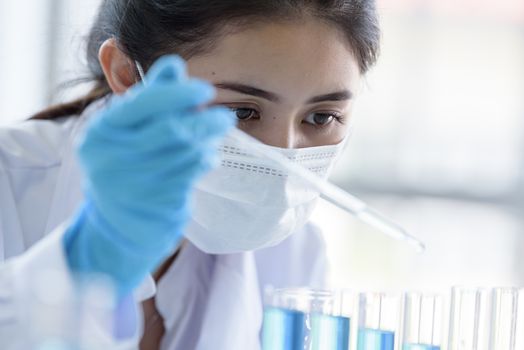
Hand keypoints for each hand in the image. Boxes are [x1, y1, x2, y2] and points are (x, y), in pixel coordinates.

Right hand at [64, 55, 234, 294]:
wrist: (118, 225)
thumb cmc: (124, 167)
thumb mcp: (126, 132)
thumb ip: (149, 98)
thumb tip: (175, 65)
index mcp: (101, 133)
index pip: (143, 103)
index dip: (177, 94)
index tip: (205, 89)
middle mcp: (113, 159)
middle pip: (172, 129)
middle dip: (205, 119)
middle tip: (224, 116)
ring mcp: (135, 184)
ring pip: (187, 151)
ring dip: (208, 140)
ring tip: (216, 133)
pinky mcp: (157, 204)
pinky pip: (192, 173)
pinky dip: (205, 159)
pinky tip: (208, 155)